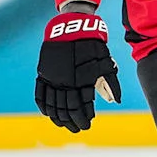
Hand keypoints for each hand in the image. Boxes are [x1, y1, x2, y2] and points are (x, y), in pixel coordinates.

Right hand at [35, 11, 120, 132]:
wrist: (71, 28)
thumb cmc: (92, 46)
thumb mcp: (105, 62)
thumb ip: (111, 82)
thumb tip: (116, 101)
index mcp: (81, 81)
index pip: (81, 107)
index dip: (84, 118)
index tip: (88, 124)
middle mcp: (65, 82)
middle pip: (67, 110)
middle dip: (73, 122)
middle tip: (78, 128)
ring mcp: (52, 78)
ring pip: (53, 105)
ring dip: (58, 118)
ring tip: (64, 125)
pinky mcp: (43, 73)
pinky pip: (40, 94)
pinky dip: (43, 106)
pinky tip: (48, 114)